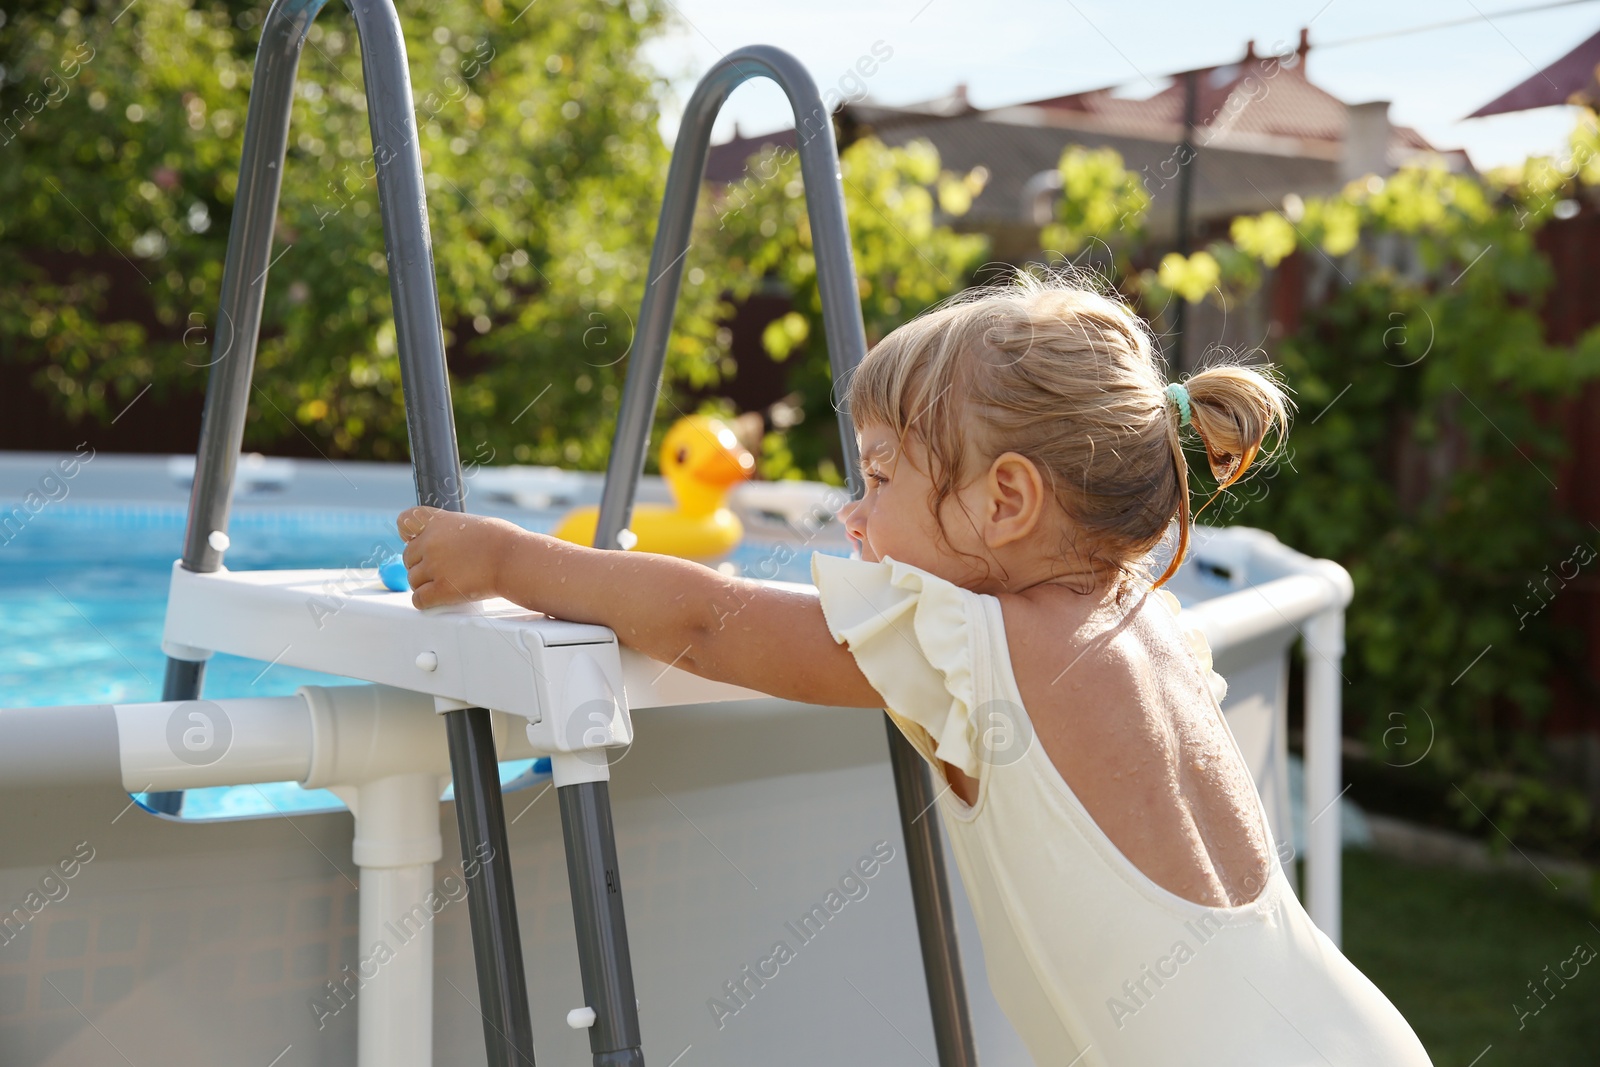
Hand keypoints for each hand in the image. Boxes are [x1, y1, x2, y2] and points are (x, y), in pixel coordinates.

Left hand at [395, 506, 521, 609]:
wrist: (514, 559)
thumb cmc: (501, 542)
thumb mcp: (470, 524)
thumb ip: (447, 533)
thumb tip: (435, 548)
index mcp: (437, 521)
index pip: (404, 521)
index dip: (408, 534)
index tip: (416, 541)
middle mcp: (430, 541)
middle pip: (408, 557)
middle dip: (421, 564)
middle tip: (441, 570)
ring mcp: (434, 566)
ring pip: (412, 580)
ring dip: (425, 584)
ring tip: (445, 584)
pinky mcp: (441, 589)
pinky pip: (419, 599)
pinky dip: (426, 601)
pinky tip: (438, 599)